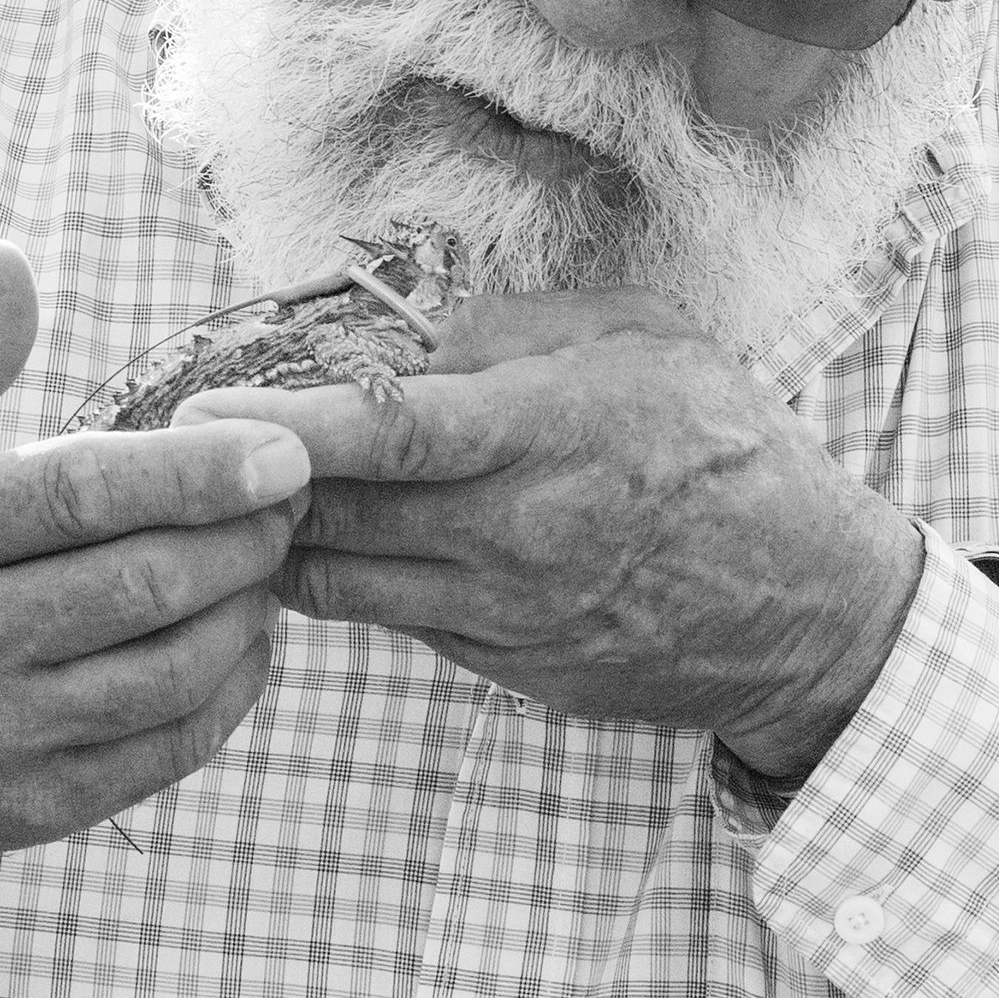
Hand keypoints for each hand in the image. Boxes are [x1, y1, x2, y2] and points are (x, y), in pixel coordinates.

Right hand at [0, 240, 311, 865]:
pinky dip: (230, 691)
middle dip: (243, 534)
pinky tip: (243, 636)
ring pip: (166, 673)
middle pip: (139, 585)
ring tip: (267, 555)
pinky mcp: (24, 810)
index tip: (284, 449)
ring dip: (246, 609)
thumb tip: (8, 255)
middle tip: (293, 491)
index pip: (75, 495)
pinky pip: (163, 750)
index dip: (193, 470)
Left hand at [179, 288, 921, 782]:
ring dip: (287, 541)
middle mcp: (512, 535)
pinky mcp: (505, 669)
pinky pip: (397, 621)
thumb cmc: (726, 444)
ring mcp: (504, 616)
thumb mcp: (643, 336)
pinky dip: (355, 581)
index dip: (279, 426)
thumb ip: (518, 328)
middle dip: (251, 484)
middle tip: (195, 444)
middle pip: (334, 518)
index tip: (196, 410)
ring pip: (343, 585)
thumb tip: (415, 343)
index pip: (383, 436)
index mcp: (545, 436)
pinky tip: (347, 539)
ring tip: (255, 491)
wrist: (803, 603)